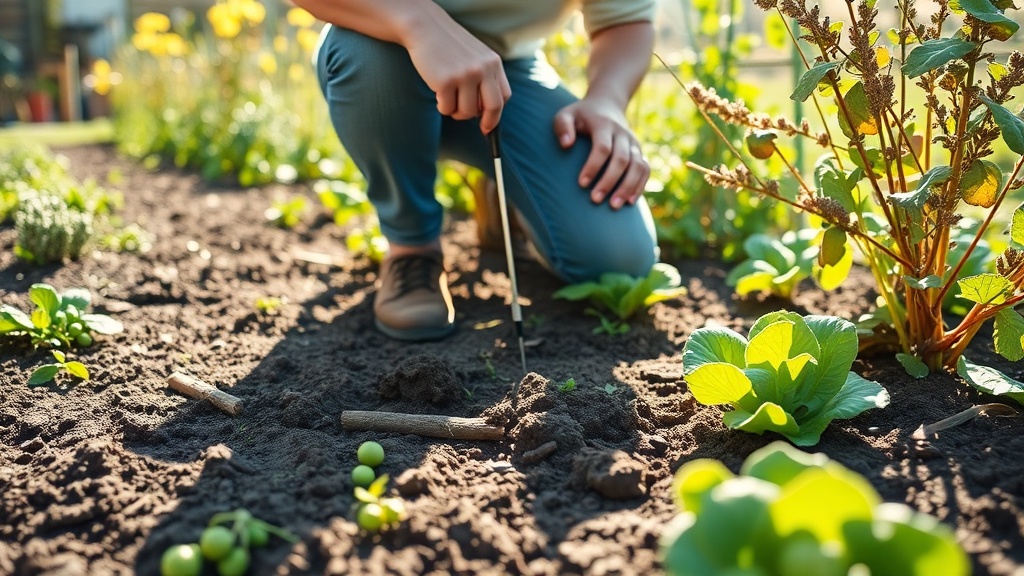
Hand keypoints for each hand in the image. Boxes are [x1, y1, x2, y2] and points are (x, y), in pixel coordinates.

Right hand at [404, 12, 510, 132]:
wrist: (425, 28)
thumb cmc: (449, 46)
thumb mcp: (476, 57)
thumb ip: (485, 77)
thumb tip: (486, 112)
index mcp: (493, 63)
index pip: (503, 96)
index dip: (497, 114)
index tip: (489, 124)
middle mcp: (482, 68)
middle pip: (493, 107)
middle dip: (487, 122)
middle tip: (481, 128)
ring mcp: (465, 75)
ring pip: (467, 112)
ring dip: (457, 112)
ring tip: (449, 98)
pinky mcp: (446, 81)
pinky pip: (447, 109)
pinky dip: (442, 107)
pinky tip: (438, 93)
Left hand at [553, 96, 648, 209]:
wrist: (607, 105)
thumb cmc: (581, 116)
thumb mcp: (566, 114)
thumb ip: (563, 126)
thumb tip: (566, 145)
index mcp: (604, 124)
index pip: (603, 147)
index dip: (593, 166)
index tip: (581, 184)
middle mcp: (623, 134)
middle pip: (621, 160)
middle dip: (609, 181)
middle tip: (595, 200)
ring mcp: (634, 143)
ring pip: (637, 166)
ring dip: (627, 187)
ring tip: (614, 206)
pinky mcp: (639, 152)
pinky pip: (645, 170)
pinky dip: (639, 186)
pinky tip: (629, 202)